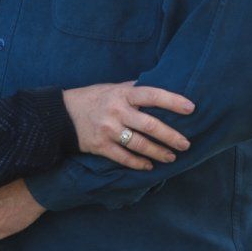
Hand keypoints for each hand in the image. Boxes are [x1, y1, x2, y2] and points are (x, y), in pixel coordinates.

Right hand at [62, 81, 194, 169]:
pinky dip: (138, 163)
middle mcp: (116, 112)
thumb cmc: (92, 98)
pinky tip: (149, 166)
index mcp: (122, 94)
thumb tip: (159, 84)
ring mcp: (108, 130)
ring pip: (140, 145)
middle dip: (172, 136)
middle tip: (186, 144)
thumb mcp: (112, 88)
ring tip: (171, 157)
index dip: (173, 101)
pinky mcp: (100, 146)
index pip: (152, 95)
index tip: (191, 108)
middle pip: (151, 125)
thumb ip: (133, 89)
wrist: (60, 115)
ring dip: (159, 153)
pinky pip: (124, 158)